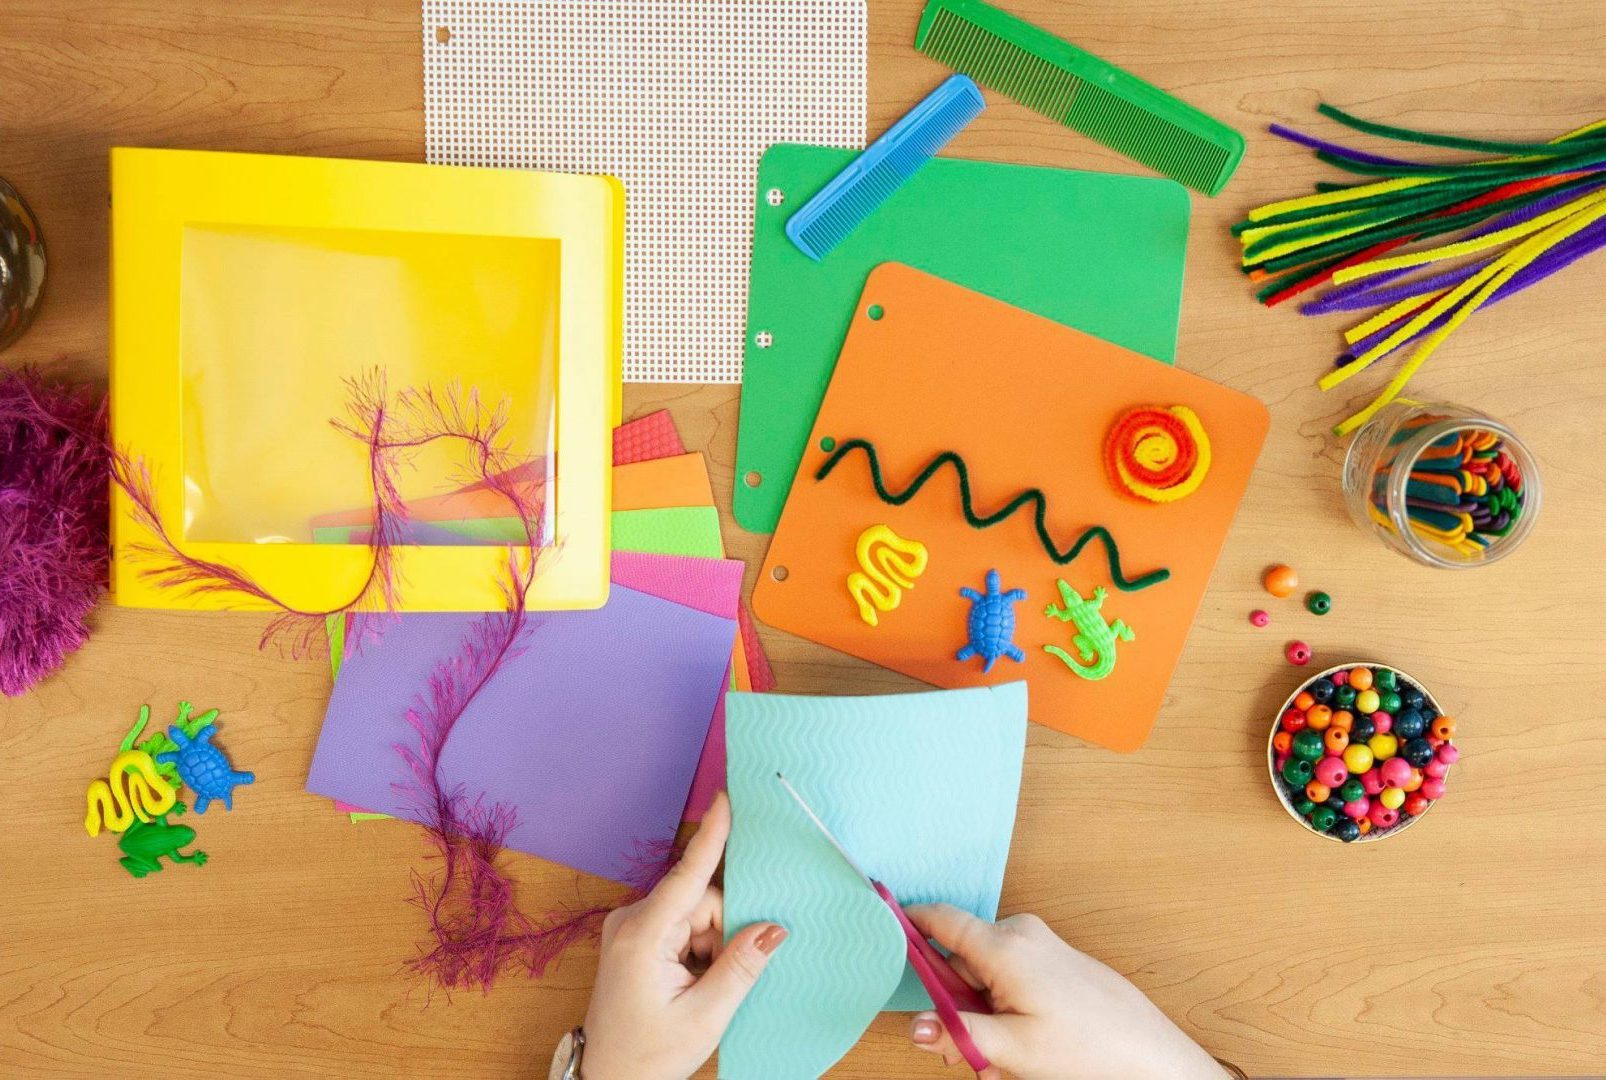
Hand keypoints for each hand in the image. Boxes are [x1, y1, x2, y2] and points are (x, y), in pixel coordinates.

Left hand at [582, 793, 787, 1079]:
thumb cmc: (648, 1055)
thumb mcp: (705, 1016)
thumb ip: (741, 965)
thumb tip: (774, 927)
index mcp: (642, 936)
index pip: (687, 877)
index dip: (712, 837)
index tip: (726, 798)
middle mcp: (631, 921)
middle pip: (700, 900)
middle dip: (722, 931)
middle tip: (720, 978)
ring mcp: (631, 928)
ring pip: (695, 914)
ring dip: (711, 944)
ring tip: (702, 988)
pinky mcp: (636, 937)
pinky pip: (683, 926)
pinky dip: (699, 948)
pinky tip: (695, 981)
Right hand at [904, 904, 1223, 1079]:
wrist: (1152, 1056)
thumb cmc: (1090, 1050)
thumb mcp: (1012, 1050)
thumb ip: (958, 1033)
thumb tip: (915, 1025)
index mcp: (1005, 946)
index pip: (939, 919)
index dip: (906, 922)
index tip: (882, 927)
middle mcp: (1022, 934)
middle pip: (960, 960)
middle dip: (957, 1005)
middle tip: (971, 1049)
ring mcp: (1041, 944)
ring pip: (985, 975)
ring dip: (984, 1014)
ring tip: (1008, 1055)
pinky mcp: (1055, 959)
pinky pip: (1011, 977)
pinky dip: (1007, 1008)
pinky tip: (1028, 1042)